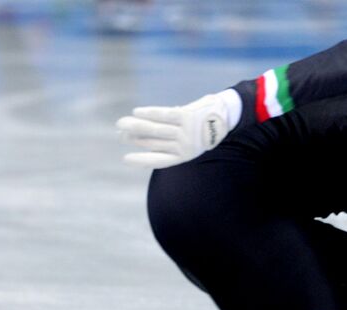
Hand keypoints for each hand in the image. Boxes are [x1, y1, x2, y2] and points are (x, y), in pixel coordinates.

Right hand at [116, 89, 239, 168]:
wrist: (226, 116)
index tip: (126, 159)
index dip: (141, 160)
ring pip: (155, 129)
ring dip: (135, 125)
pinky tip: (137, 111)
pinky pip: (164, 114)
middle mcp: (184, 145)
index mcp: (184, 156)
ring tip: (121, 123)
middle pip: (152, 142)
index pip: (158, 161)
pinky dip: (149, 113)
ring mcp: (185, 130)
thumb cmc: (203, 132)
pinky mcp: (186, 115)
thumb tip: (143, 152)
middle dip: (133, 137)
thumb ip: (170, 148)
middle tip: (119, 134)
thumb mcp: (190, 145)